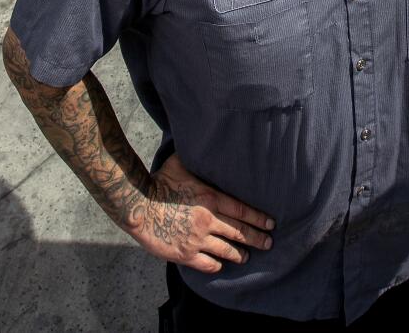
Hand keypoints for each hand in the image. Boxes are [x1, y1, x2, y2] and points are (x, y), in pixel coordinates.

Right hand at [127, 153, 273, 271]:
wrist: (138, 206)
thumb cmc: (158, 182)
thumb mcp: (180, 163)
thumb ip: (196, 159)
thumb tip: (203, 143)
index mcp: (211, 198)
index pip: (243, 211)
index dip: (259, 219)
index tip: (270, 224)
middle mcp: (209, 220)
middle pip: (240, 233)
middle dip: (257, 239)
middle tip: (268, 243)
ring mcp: (198, 239)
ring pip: (227, 251)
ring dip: (240, 255)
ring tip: (247, 257)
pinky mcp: (185, 254)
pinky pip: (208, 264)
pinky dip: (217, 265)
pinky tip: (221, 265)